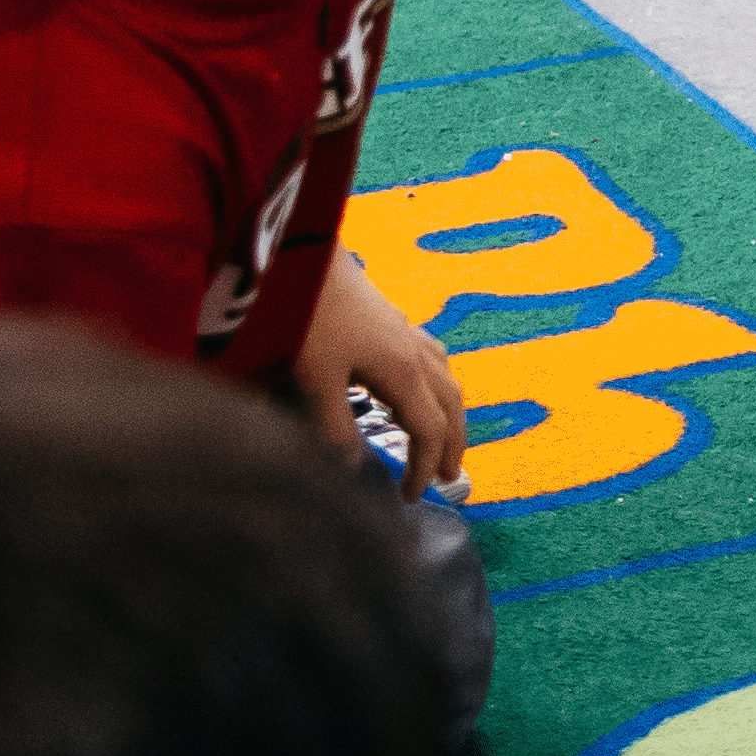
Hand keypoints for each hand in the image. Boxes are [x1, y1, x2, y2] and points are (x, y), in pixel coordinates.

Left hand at [298, 250, 472, 496]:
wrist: (303, 258)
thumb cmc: (309, 318)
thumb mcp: (315, 380)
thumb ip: (333, 428)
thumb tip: (350, 469)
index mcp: (402, 372)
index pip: (428, 431)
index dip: (423, 467)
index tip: (410, 498)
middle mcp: (415, 353)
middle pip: (451, 405)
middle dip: (452, 443)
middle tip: (447, 477)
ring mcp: (407, 333)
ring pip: (446, 379)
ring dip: (451, 413)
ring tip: (445, 436)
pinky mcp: (393, 320)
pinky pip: (433, 357)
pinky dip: (437, 382)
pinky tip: (422, 383)